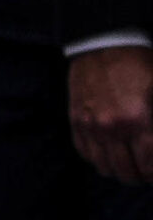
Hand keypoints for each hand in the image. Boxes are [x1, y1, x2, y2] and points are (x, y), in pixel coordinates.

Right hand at [69, 44, 152, 182]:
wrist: (103, 43)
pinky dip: (97, 158)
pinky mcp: (75, 119)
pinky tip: (108, 152)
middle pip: (126, 172)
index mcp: (138, 119)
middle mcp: (112, 126)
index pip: (149, 165)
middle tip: (145, 169)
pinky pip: (84, 153)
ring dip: (118, 170)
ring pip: (104, 167)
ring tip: (127, 164)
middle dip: (140, 176)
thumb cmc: (138, 65)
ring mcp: (90, 124)